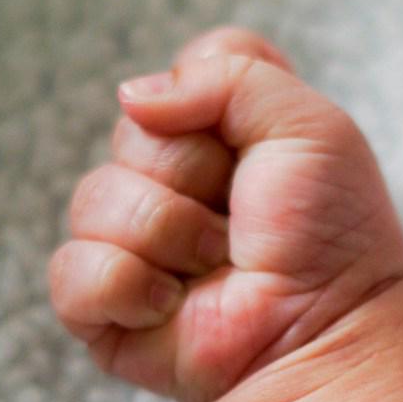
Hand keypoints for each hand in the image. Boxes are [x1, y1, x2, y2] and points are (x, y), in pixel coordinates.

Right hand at [49, 28, 402, 401]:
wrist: (325, 331)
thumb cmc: (330, 237)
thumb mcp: (309, 127)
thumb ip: (229, 72)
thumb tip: (131, 98)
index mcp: (226, 135)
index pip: (185, 70)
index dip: (214, 99)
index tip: (258, 146)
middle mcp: (175, 182)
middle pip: (134, 130)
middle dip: (190, 173)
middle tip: (240, 220)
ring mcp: (135, 245)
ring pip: (95, 198)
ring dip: (168, 233)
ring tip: (217, 266)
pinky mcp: (107, 308)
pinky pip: (72, 271)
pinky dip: (126, 286)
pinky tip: (172, 307)